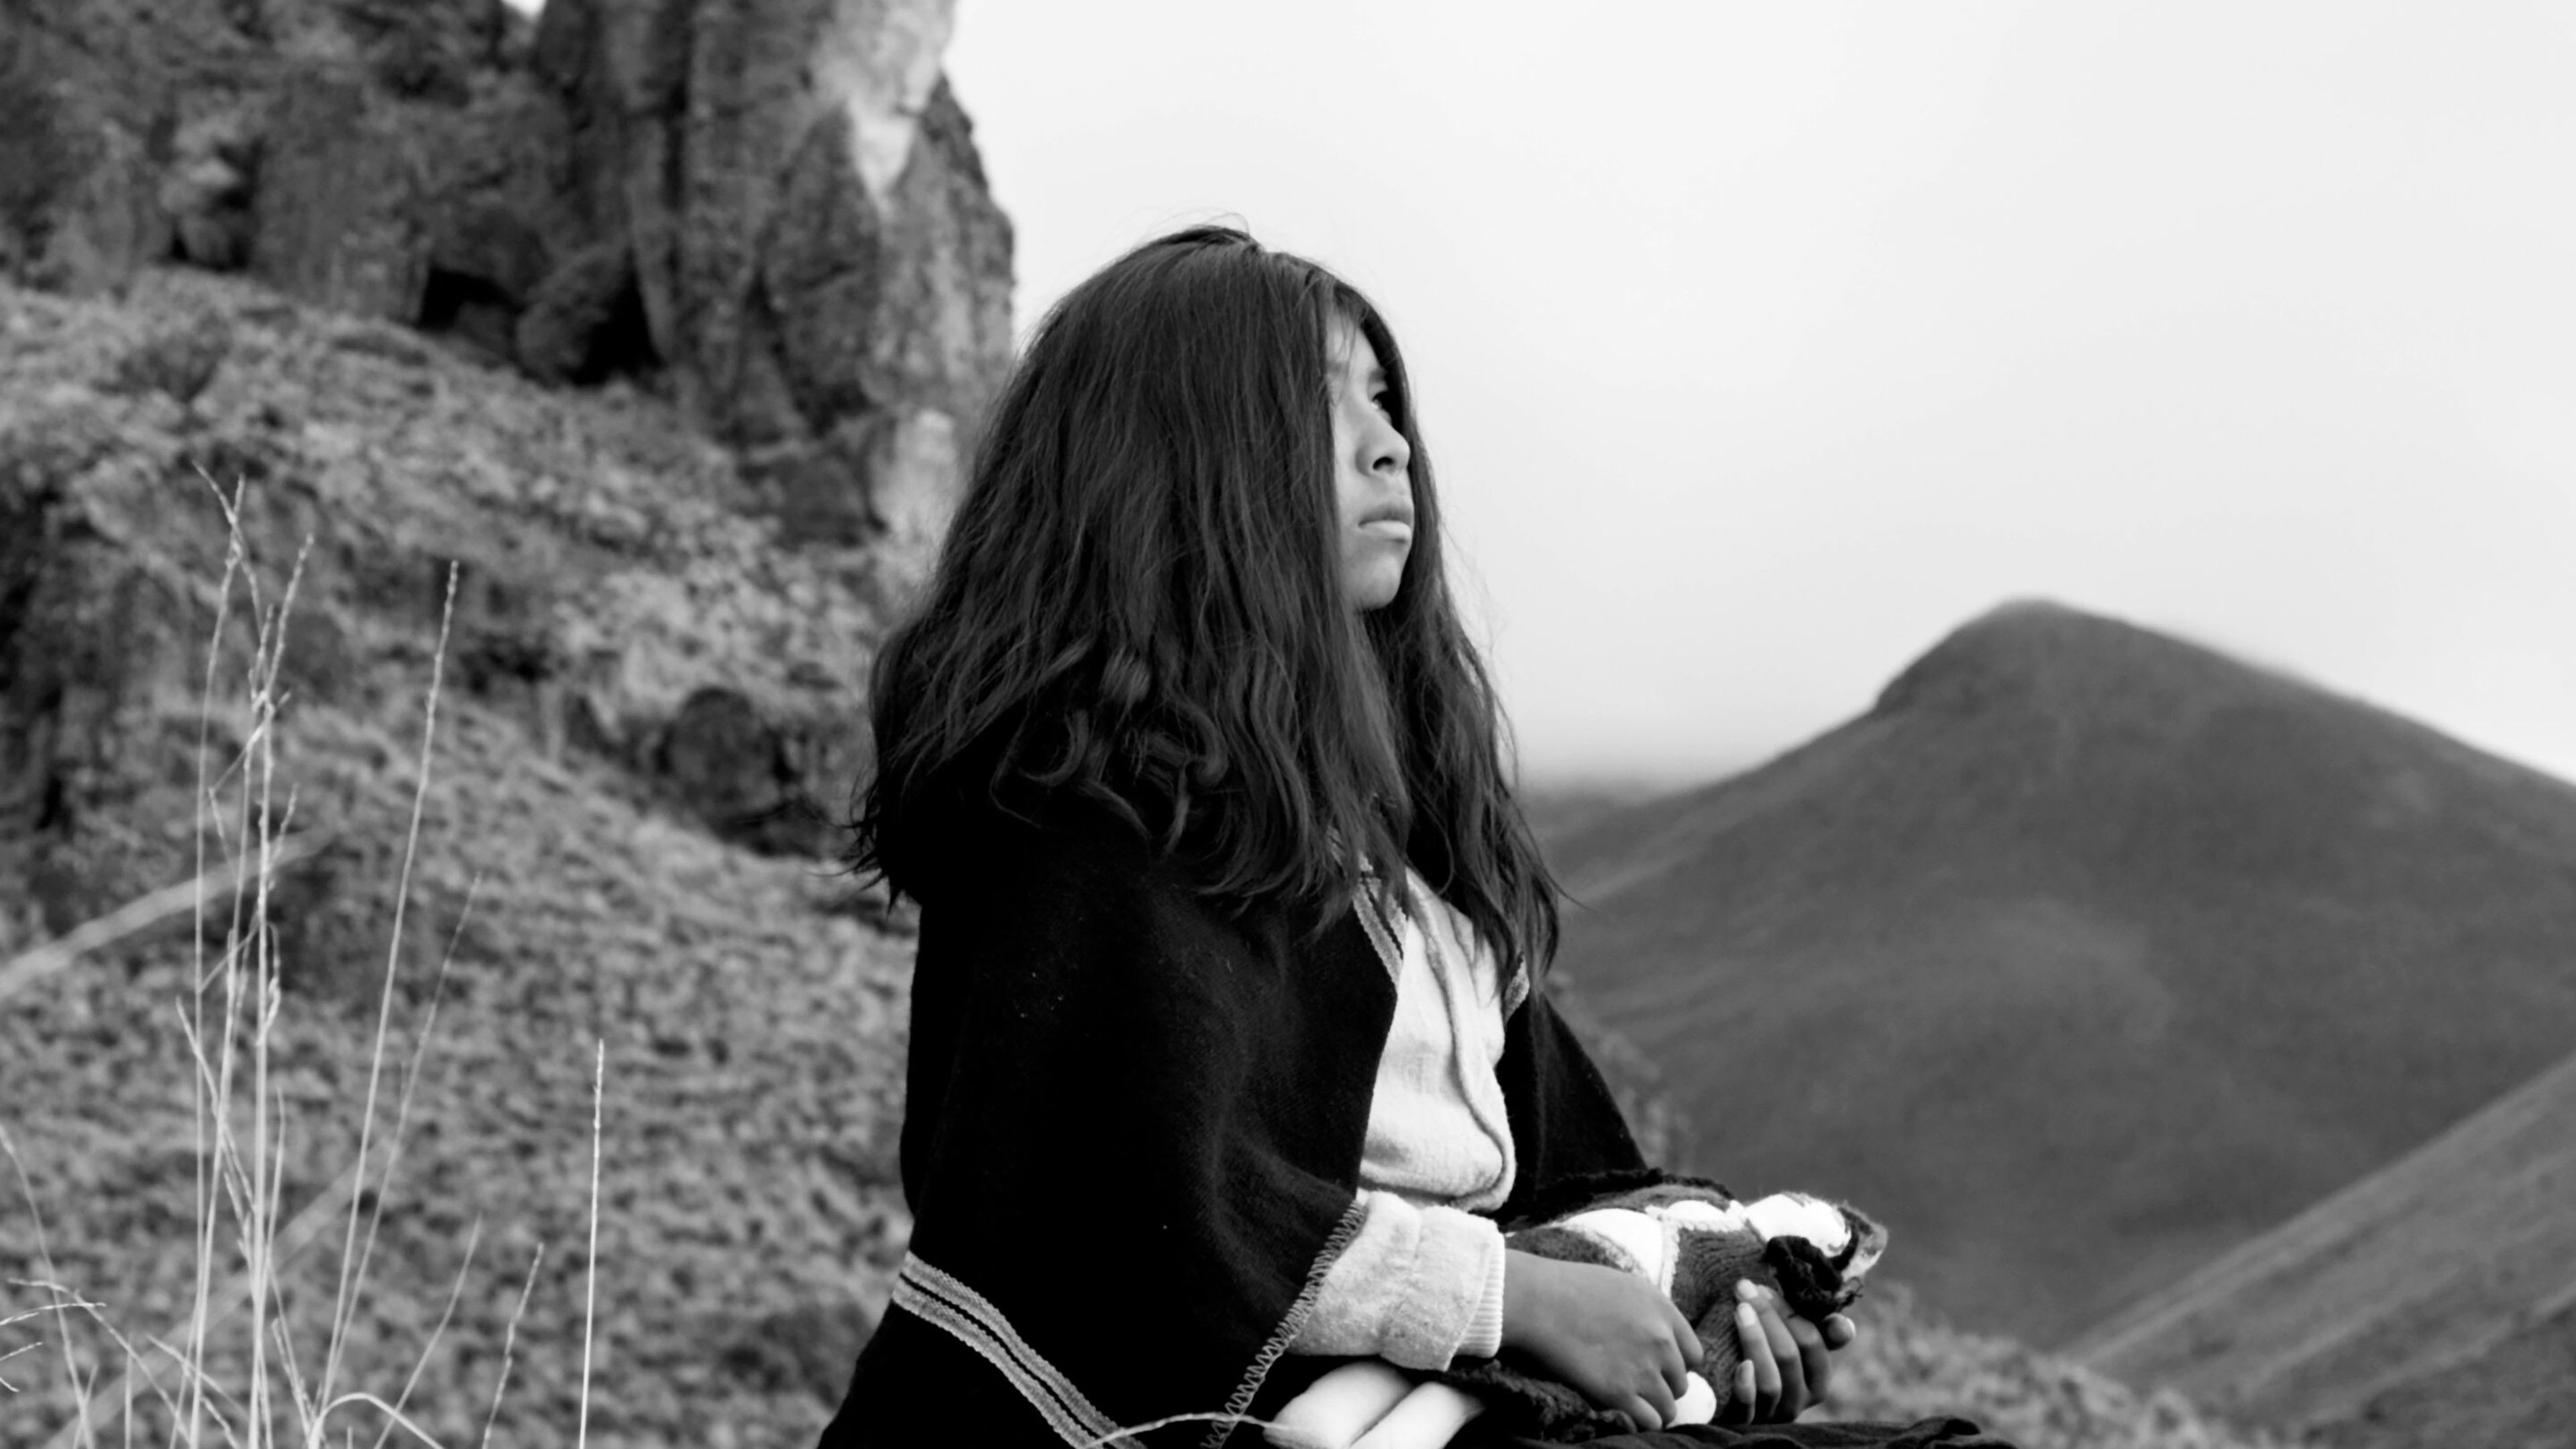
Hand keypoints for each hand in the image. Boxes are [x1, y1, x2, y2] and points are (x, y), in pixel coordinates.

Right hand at [1500, 1250, 1702, 1432]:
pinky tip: (1624, 1414)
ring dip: (1652, 1409)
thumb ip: (1647, 1311)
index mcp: (1662, 1310)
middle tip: (1639, 1387)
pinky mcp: (1619, 1392)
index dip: (1677, 1366)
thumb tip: (1654, 1334)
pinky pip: (1649, 1421)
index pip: (1694, 1354)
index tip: (1660, 1370)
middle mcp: (1660, 1340)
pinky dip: (1641, 1422)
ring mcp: (1642, 1368)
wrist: (1538, 1301)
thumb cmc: (1569, 1287)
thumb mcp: (1622, 1286)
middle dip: (1663, 1388)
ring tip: (1632, 1405)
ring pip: (1668, 1408)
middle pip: (1681, 1383)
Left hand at [1719, 1281, 1858, 1423]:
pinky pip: (1747, 1408)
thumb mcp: (1794, 1346)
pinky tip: (1739, 1363)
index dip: (1789, 1314)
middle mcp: (1797, 1402)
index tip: (1762, 1288)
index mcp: (1816, 1383)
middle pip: (1789, 1357)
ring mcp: (1770, 1414)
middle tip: (1744, 1289)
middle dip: (1767, 1317)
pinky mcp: (1743, 1423)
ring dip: (1755, 1341)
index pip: (1812, 1345)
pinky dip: (1746, 1386)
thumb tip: (1846, 1327)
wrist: (1725, 1393)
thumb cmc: (1764, 1358)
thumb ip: (1821, 1333)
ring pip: (1771, 1382)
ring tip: (1738, 1310)